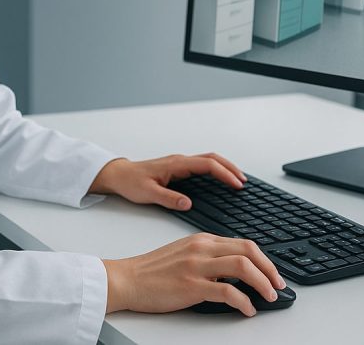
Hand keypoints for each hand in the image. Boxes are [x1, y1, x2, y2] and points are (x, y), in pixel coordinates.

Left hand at [89, 153, 246, 209]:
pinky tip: (220, 181)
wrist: (119, 175)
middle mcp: (181, 161)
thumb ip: (168, 199)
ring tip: (238, 180)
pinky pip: (203, 166)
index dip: (225, 174)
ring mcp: (180, 164)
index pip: (208, 165)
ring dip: (225, 168)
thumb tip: (187, 203)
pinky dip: (216, 171)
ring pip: (209, 161)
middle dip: (230, 168)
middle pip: (213, 159)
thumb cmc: (131, 182)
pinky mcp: (179, 169)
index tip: (237, 184)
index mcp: (176, 165)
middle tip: (244, 181)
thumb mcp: (148, 193)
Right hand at [102, 233, 285, 315]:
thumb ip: (208, 256)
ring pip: (243, 267)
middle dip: (270, 269)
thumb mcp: (184, 253)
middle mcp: (202, 248)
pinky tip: (247, 310)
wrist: (127, 279)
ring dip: (262, 283)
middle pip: (249, 251)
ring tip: (269, 296)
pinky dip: (243, 302)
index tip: (273, 273)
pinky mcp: (191, 286)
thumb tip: (232, 272)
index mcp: (203, 239)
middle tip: (279, 285)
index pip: (243, 243)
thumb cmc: (153, 270)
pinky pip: (227, 293)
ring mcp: (197, 266)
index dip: (264, 259)